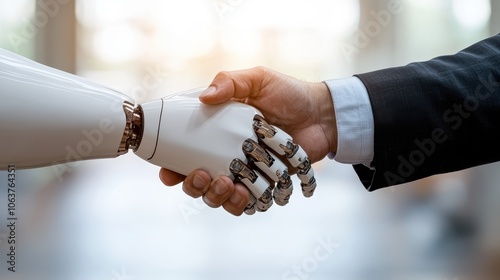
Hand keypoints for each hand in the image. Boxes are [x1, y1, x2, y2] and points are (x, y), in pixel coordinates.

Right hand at [159, 67, 336, 214]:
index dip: (171, 165)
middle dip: (193, 186)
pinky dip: (240, 204)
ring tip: (227, 186)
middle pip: (197, 181)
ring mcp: (245, 172)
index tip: (167, 172)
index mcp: (216, 130)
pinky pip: (245, 204)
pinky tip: (244, 195)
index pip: (184, 151)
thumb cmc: (289, 93)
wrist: (322, 115)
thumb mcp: (258, 79)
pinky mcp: (264, 184)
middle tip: (202, 176)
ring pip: (218, 197)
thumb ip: (230, 82)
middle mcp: (226, 154)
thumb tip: (203, 98)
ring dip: (215, 198)